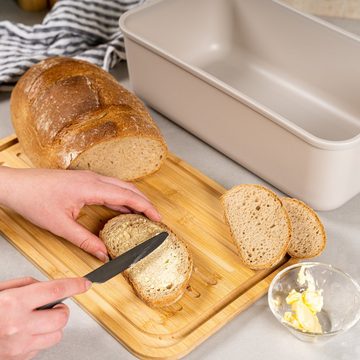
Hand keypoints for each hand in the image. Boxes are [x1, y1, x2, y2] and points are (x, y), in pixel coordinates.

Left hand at [0, 167, 160, 260]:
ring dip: (134, 198)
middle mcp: (94, 178)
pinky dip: (121, 197)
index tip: (158, 218)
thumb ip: (85, 240)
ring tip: (143, 214)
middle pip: (128, 188)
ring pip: (120, 186)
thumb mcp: (61, 225)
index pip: (127, 196)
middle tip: (155, 217)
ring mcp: (89, 177)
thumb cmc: (34, 200)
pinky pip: (109, 186)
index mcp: (91, 187)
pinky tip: (122, 208)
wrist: (16, 185)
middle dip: (144, 202)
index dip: (146, 207)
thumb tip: (104, 254)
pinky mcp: (83, 179)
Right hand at [0, 276, 90, 359]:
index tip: (85, 283)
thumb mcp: (0, 290)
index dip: (74, 285)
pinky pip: (42, 347)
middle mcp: (19, 325)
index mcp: (14, 303)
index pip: (56, 290)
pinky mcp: (19, 359)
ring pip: (56, 334)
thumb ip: (26, 286)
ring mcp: (19, 346)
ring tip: (36, 320)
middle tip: (51, 306)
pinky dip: (40, 338)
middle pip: (62, 317)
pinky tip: (26, 332)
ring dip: (52, 326)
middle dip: (61, 309)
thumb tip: (46, 287)